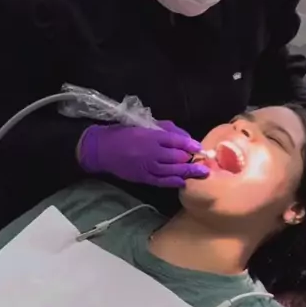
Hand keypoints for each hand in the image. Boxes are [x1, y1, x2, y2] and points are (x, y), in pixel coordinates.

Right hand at [78, 121, 208, 188]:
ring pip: (172, 171)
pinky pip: (161, 181)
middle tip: (203, 161)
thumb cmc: (124, 133)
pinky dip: (174, 182)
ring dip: (188, 172)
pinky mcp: (143, 177)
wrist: (102, 149)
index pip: (176, 141)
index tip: (199, 147)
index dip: (190, 144)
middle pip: (177, 157)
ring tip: (201, 173)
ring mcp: (147, 166)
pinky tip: (183, 181)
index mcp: (152, 136)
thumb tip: (185, 136)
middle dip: (191, 159)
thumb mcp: (144, 125)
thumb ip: (165, 129)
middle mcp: (152, 152)